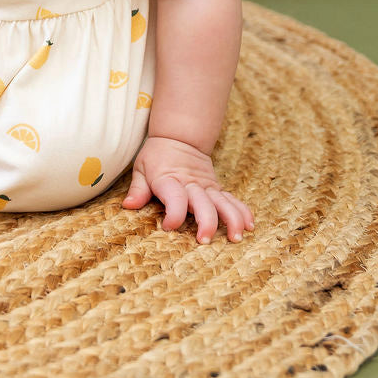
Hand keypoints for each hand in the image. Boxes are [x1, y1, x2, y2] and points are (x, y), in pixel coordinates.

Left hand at [122, 135, 253, 243]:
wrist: (178, 137)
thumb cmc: (156, 157)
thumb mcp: (141, 168)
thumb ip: (138, 189)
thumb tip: (128, 206)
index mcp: (169, 180)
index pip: (174, 198)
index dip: (173, 214)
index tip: (168, 227)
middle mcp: (190, 184)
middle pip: (203, 203)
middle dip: (206, 222)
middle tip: (204, 240)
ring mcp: (207, 186)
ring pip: (223, 202)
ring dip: (231, 219)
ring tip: (236, 237)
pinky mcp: (216, 188)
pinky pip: (232, 200)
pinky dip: (242, 211)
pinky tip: (249, 225)